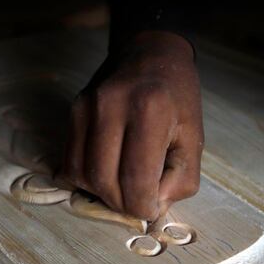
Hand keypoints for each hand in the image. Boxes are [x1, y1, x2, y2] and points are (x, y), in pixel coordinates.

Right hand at [61, 30, 203, 219]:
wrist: (152, 54)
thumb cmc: (178, 99)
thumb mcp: (194, 139)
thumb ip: (180, 179)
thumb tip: (152, 207)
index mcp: (150, 112)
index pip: (136, 179)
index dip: (142, 207)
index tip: (150, 209)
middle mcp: (112, 106)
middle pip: (103, 181)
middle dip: (120, 204)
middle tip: (136, 203)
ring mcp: (87, 106)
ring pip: (80, 173)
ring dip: (100, 193)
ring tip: (121, 187)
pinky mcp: (73, 110)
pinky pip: (69, 160)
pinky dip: (84, 177)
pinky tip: (105, 173)